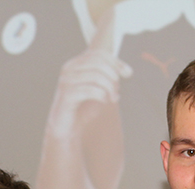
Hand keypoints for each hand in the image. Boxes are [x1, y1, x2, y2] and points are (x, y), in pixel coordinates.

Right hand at [45, 22, 130, 137]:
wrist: (68, 129)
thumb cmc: (84, 108)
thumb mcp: (100, 89)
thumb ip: (111, 78)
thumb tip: (128, 71)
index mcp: (76, 64)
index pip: (99, 54)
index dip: (116, 62)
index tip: (128, 74)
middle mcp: (69, 69)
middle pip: (98, 62)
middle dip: (113, 76)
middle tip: (117, 91)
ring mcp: (66, 82)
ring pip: (96, 75)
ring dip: (110, 88)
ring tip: (113, 98)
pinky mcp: (67, 96)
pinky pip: (90, 90)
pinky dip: (102, 95)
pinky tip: (104, 101)